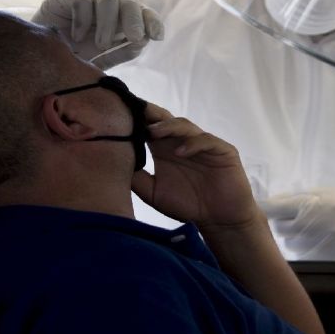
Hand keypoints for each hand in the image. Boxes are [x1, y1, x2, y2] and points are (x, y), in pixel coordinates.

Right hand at [31, 0, 163, 69]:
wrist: (40, 52)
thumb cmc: (75, 55)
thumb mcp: (101, 59)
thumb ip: (121, 51)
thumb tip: (142, 42)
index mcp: (122, 20)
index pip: (143, 14)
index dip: (152, 21)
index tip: (157, 36)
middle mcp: (109, 7)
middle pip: (129, 3)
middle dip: (135, 20)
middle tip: (135, 38)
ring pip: (107, 0)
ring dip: (107, 24)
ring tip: (100, 45)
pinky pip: (82, 1)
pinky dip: (83, 21)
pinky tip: (76, 38)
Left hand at [130, 102, 259, 229]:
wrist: (219, 221)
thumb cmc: (187, 205)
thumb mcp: (154, 193)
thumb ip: (137, 179)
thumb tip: (111, 165)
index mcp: (164, 149)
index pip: (149, 127)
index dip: (136, 120)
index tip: (117, 117)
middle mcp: (181, 142)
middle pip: (165, 120)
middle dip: (150, 115)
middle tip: (134, 112)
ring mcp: (202, 144)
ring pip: (184, 126)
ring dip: (168, 127)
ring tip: (152, 132)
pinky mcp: (222, 150)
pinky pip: (206, 141)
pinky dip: (192, 144)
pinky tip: (179, 152)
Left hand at [259, 187, 334, 260]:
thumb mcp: (320, 193)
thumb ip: (291, 199)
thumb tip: (261, 206)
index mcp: (317, 203)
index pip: (277, 209)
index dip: (265, 210)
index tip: (256, 210)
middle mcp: (322, 224)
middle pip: (281, 229)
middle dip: (283, 224)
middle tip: (295, 219)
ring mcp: (329, 244)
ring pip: (292, 246)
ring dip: (294, 240)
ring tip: (310, 230)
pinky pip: (307, 257)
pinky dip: (307, 251)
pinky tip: (318, 242)